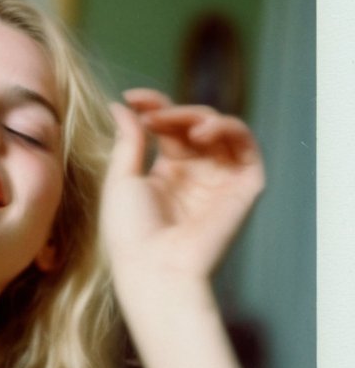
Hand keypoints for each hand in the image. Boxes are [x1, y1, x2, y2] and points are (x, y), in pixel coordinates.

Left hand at [100, 89, 264, 298]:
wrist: (154, 269)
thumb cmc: (130, 234)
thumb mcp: (121, 180)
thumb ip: (128, 139)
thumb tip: (121, 105)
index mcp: (166, 173)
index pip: (168, 127)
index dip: (154, 106)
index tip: (132, 97)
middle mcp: (196, 174)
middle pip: (192, 123)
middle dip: (172, 112)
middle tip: (152, 116)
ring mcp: (220, 179)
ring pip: (219, 129)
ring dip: (200, 116)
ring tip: (181, 126)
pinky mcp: (244, 187)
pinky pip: (245, 146)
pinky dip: (228, 128)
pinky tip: (203, 131)